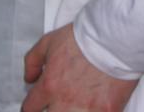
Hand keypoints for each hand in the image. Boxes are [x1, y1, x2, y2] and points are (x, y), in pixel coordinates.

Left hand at [22, 24, 137, 111]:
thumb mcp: (48, 42)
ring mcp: (87, 109)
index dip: (31, 107)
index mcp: (49, 85)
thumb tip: (29, 78)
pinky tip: (92, 105)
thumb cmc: (84, 38)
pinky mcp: (108, 111)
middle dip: (50, 110)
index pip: (30, 108)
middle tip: (55, 102)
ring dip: (69, 111)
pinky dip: (92, 111)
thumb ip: (32, 61)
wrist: (114, 39)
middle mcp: (65, 101)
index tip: (36, 106)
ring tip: (74, 103)